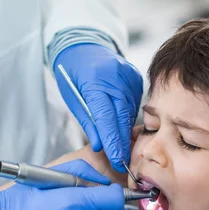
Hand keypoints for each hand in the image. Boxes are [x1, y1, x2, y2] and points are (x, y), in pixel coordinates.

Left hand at [54, 43, 142, 170]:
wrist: (83, 47)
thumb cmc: (73, 74)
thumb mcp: (72, 99)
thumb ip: (88, 122)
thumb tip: (100, 146)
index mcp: (94, 80)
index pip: (106, 117)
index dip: (112, 140)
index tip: (117, 159)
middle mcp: (115, 76)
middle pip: (122, 116)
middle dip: (122, 141)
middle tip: (121, 162)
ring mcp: (128, 75)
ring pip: (130, 111)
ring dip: (125, 130)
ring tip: (121, 147)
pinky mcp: (136, 76)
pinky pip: (135, 102)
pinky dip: (128, 115)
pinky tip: (122, 124)